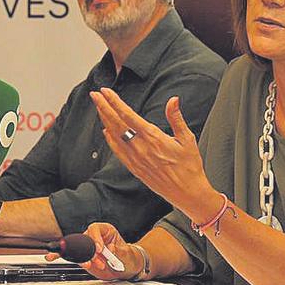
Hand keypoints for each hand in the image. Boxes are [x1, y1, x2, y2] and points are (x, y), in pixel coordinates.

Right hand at [46, 222, 139, 280]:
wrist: (126, 268)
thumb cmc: (128, 257)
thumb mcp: (127, 254)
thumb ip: (119, 251)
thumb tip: (111, 249)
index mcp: (105, 230)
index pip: (95, 229)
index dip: (96, 238)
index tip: (100, 249)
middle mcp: (95, 237)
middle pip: (84, 239)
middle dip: (88, 251)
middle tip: (95, 261)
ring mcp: (88, 248)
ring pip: (78, 250)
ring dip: (83, 259)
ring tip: (90, 265)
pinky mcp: (84, 257)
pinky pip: (71, 256)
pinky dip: (61, 256)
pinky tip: (51, 257)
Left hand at [89, 89, 217, 220]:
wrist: (187, 193)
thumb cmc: (190, 166)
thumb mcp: (188, 139)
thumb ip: (176, 118)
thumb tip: (173, 100)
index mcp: (154, 138)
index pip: (128, 116)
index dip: (115, 102)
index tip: (106, 92)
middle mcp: (141, 148)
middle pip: (116, 124)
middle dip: (104, 107)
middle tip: (94, 95)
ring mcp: (136, 159)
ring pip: (114, 136)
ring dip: (105, 120)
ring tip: (99, 108)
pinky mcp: (135, 169)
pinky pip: (118, 152)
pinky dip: (110, 140)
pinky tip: (106, 132)